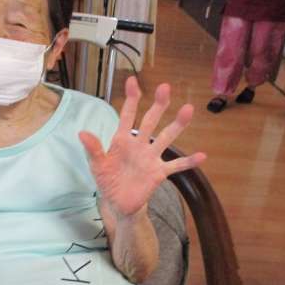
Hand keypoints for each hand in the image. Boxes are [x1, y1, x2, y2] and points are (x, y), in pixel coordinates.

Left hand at [79, 77, 205, 219]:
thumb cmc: (107, 180)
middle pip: (150, 121)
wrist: (118, 203)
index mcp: (122, 140)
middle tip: (165, 87)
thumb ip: (92, 149)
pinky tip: (202, 156)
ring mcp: (151, 157)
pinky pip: (176, 166)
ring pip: (166, 138)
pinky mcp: (159, 173)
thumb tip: (81, 133)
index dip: (130, 98)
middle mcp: (139, 144)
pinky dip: (188, 162)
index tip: (133, 80)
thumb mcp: (97, 166)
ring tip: (188, 109)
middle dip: (158, 105)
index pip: (127, 115)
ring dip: (177, 125)